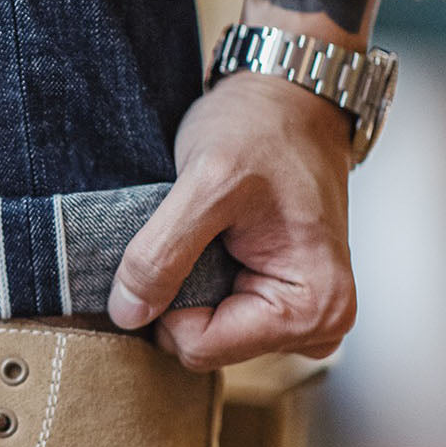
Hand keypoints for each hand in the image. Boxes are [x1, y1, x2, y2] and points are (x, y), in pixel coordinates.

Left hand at [108, 72, 356, 368]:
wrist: (290, 99)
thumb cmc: (262, 130)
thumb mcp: (206, 182)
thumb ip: (161, 253)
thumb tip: (127, 315)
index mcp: (313, 308)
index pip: (201, 346)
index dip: (168, 305)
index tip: (178, 243)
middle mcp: (318, 326)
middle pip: (205, 347)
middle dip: (181, 296)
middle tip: (195, 233)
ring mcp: (301, 319)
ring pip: (205, 335)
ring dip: (190, 287)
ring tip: (210, 232)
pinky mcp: (281, 305)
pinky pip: (217, 319)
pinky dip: (200, 284)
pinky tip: (215, 243)